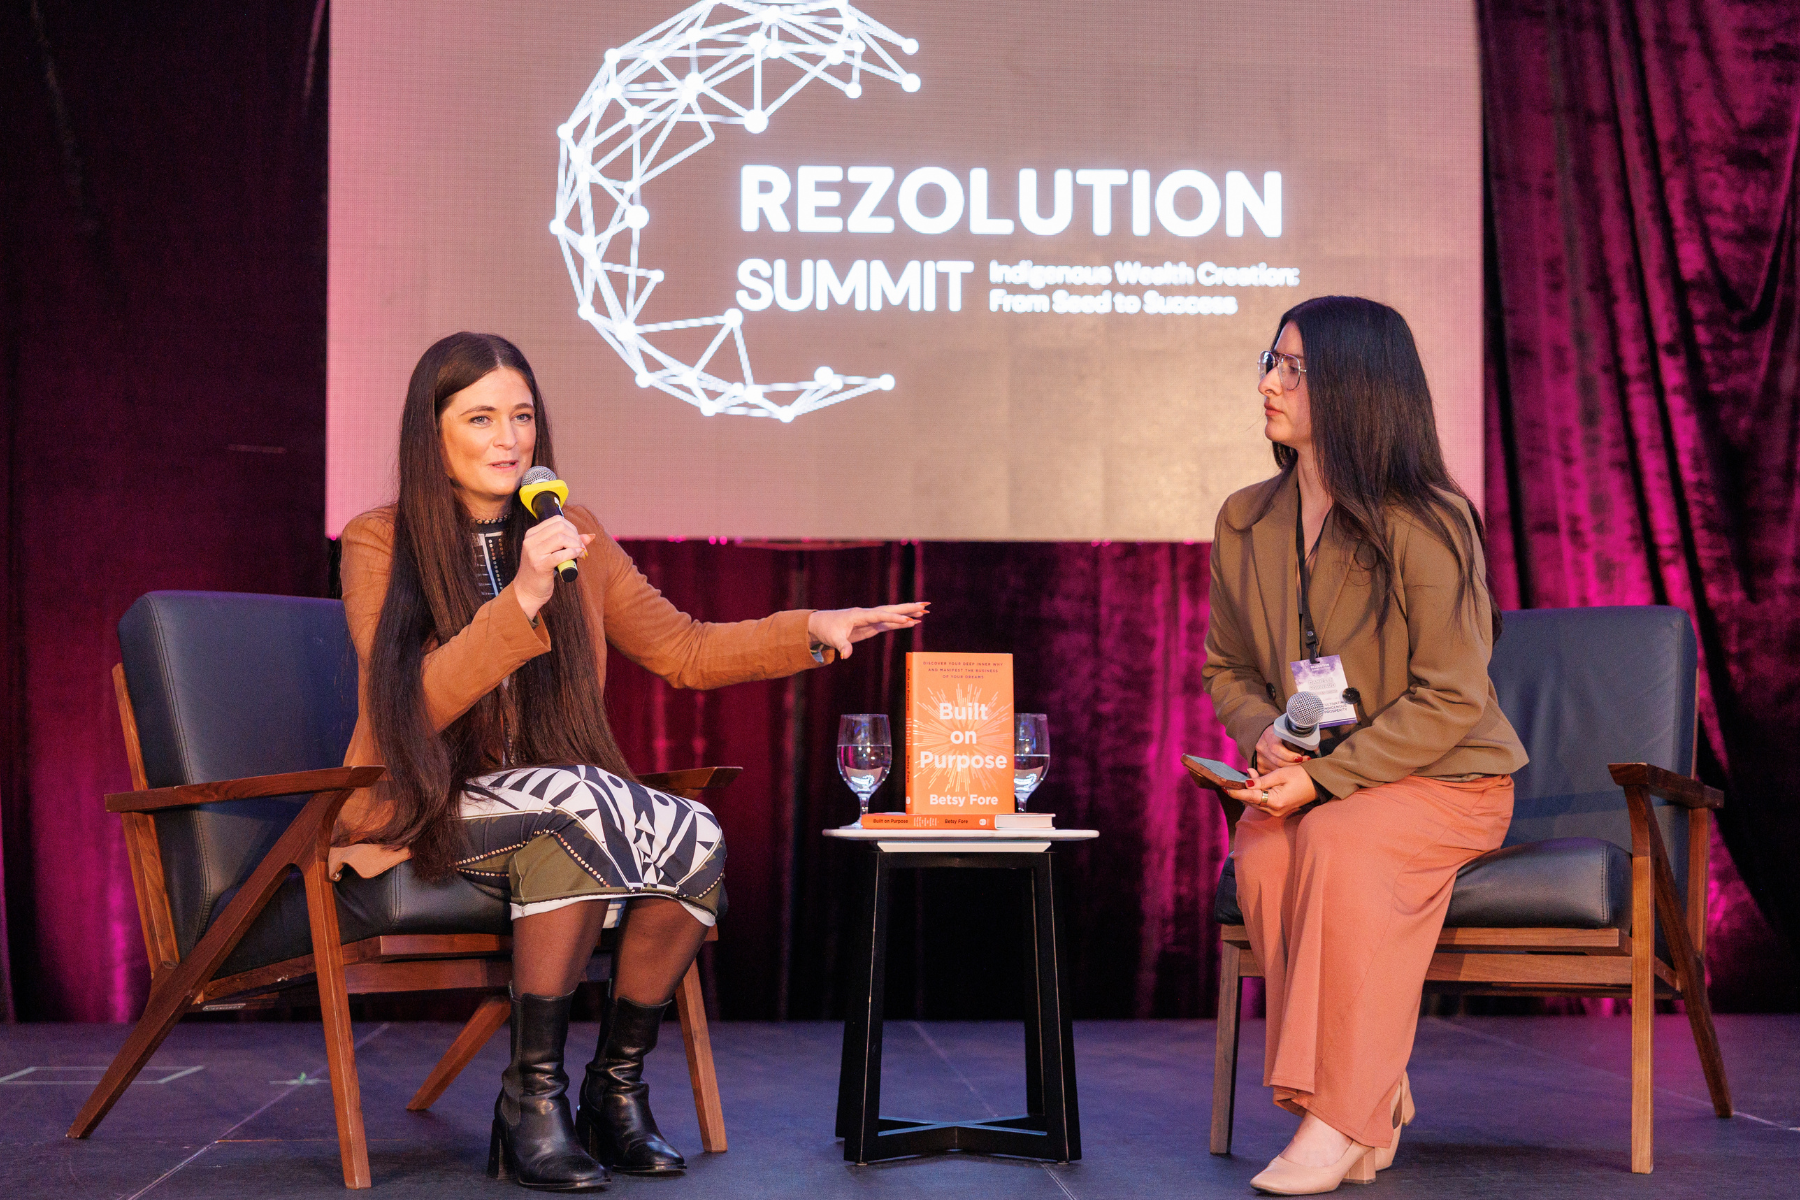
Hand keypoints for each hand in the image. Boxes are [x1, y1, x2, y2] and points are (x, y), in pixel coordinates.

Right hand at [515, 515, 592, 618]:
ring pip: (561, 538)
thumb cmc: (541, 571)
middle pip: (560, 527)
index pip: (557, 520)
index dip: (572, 528)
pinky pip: (560, 555)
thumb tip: (590, 536)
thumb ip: (569, 542)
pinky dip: (572, 553)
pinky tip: (577, 556)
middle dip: (575, 536)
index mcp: (532, 534)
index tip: (578, 540)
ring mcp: (534, 553)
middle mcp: (530, 541)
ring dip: (575, 545)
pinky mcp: (540, 566)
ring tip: (580, 554)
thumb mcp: (552, 553)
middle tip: (582, 548)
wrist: (527, 591)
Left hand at [807, 602, 927, 658]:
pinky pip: (890, 623)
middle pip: (891, 610)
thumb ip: (842, 646)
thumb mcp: (833, 639)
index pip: (880, 615)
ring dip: (908, 613)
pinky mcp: (872, 626)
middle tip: (925, 605)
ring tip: (925, 611)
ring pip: (893, 615)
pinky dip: (901, 622)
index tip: (908, 619)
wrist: (822, 624)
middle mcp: (868, 615)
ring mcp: (871, 620)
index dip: (894, 617)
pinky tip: (913, 622)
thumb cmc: (827, 629)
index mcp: (860, 615)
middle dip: (908, 608)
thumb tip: (846, 656)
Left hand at [1225, 764, 1317, 817]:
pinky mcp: (1278, 809)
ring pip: (1256, 802)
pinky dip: (1257, 792)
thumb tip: (1246, 784)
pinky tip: (1256, 779)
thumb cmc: (1302, 776)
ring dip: (1249, 790)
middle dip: (1242, 789)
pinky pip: (1263, 801)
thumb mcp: (1281, 774)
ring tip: (1249, 773)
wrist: (1319, 783)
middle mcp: (1274, 810)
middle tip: (1236, 776)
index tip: (1224, 787)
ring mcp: (1277, 811)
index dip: (1236, 792)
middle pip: (1251, 801)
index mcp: (1275, 802)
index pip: (1250, 797)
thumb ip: (1262, 780)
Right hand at [1255, 722, 1313, 769]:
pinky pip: (1272, 774)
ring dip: (1289, 771)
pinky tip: (1290, 773)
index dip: (1289, 756)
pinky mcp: (1260, 765)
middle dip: (1293, 765)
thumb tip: (1315, 749)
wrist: (1272, 733)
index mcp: (1269, 735)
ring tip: (1300, 768)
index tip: (1301, 758)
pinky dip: (1282, 775)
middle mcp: (1262, 746)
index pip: (1276, 749)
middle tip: (1305, 764)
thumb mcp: (1291, 731)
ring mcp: (1259, 757)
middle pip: (1277, 761)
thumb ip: (1301, 739)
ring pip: (1275, 770)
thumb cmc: (1284, 732)